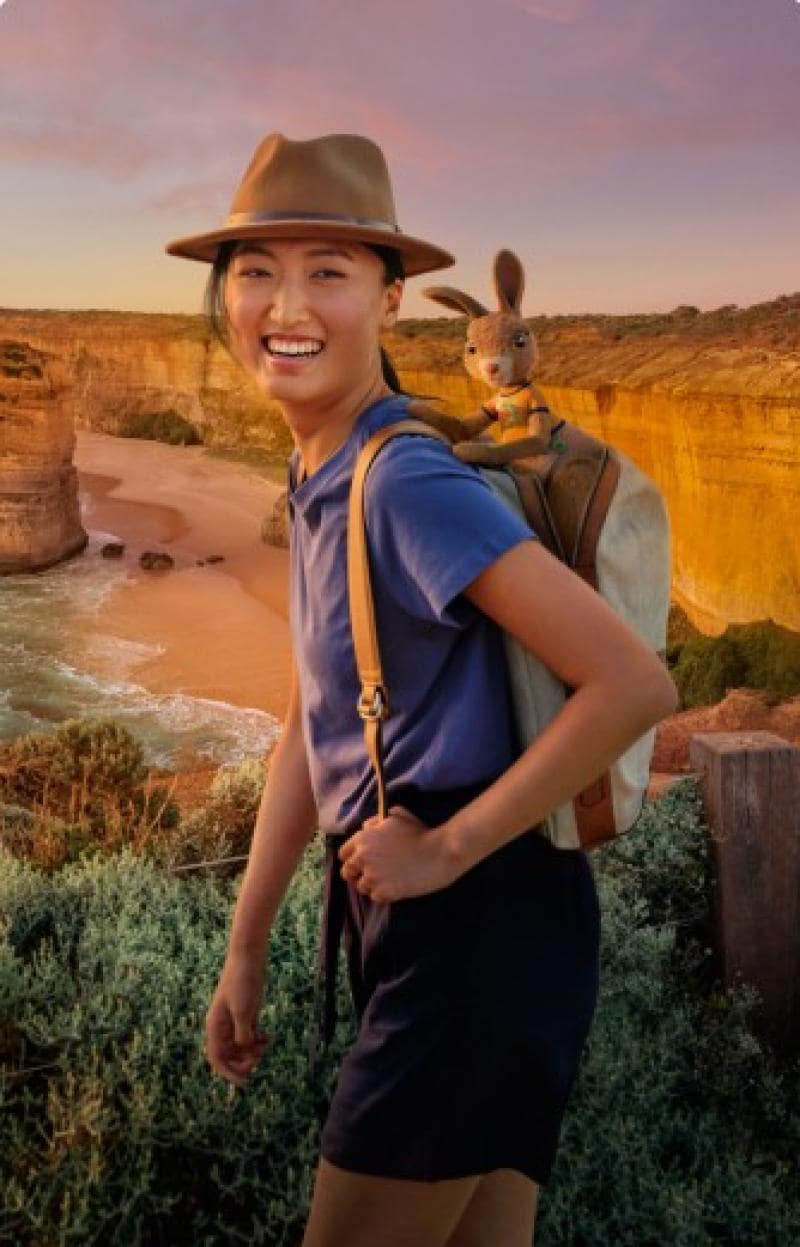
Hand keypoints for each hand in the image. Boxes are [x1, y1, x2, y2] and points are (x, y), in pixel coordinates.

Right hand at [205, 951, 270, 1087]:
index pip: (216, 1058)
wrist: (248, 957)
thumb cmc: (242, 982)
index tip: (244, 1082)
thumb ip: (243, 1034)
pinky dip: (258, 1040)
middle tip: (258, 1058)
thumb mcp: (243, 1011)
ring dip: (252, 1051)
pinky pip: (250, 1035)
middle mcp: (222, 1026)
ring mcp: (234, 1020)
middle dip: (243, 1061)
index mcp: (215, 1026)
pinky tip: (269, 1038)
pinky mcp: (246, 1013)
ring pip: (241, 1046)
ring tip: (266, 1045)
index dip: (228, 1073)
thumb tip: (245, 1050)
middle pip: (229, 1055)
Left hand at [338, 805, 462, 901]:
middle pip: (347, 872)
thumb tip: (366, 827)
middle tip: (372, 873)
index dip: (351, 857)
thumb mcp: (395, 816)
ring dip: (371, 884)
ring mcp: (372, 877)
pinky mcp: (384, 893)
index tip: (360, 861)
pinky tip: (395, 886)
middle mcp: (363, 858)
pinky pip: (375, 897)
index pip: (343, 853)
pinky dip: (384, 894)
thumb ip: (375, 821)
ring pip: (361, 887)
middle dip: (357, 873)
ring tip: (387, 880)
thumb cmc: (420, 831)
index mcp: (363, 838)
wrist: (439, 852)